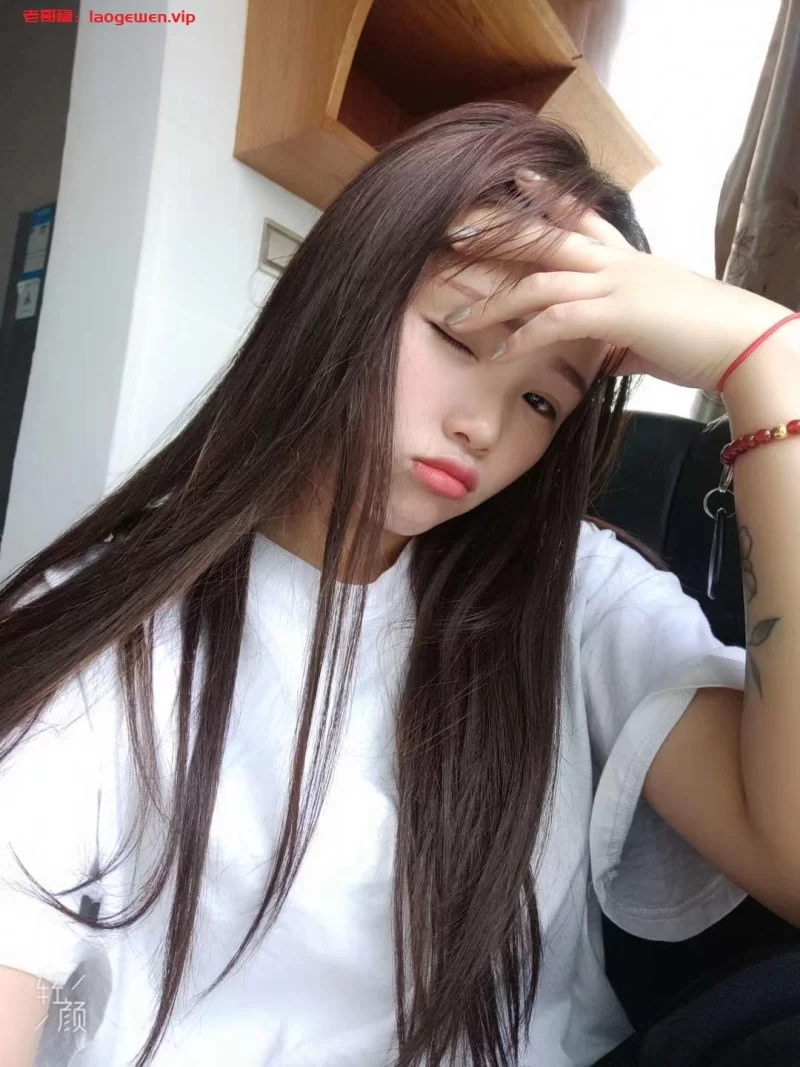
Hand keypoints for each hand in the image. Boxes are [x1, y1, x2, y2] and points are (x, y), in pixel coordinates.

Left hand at [444, 174, 792, 392]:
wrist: (746, 342)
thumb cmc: (704, 338)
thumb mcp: (652, 328)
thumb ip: (620, 334)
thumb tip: (607, 352)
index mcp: (626, 259)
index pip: (580, 216)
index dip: (546, 196)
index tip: (516, 178)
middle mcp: (616, 263)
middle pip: (545, 237)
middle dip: (498, 233)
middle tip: (454, 231)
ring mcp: (616, 284)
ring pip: (539, 280)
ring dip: (493, 300)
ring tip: (456, 315)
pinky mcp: (618, 314)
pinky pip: (556, 319)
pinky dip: (522, 337)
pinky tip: (497, 354)